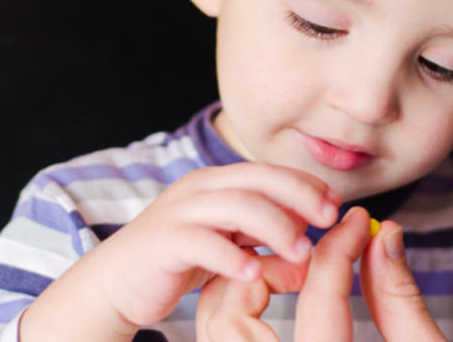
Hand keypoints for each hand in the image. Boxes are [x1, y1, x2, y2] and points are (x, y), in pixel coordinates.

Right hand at [100, 162, 340, 330]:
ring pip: (235, 206)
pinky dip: (231, 258)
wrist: (118, 280)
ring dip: (274, 227)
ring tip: (301, 253)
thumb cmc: (177, 259)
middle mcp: (198, 190)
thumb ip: (262, 243)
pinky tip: (253, 275)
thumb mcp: (226, 245)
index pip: (267, 172)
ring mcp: (179, 212)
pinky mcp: (163, 241)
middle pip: (256, 180)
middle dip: (298, 196)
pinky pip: (202, 243)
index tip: (334, 206)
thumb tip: (308, 258)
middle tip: (328, 220)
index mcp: (215, 184)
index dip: (304, 184)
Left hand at [196, 207, 445, 341]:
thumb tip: (385, 239)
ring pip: (216, 324)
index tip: (357, 223)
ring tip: (293, 275)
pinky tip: (274, 300)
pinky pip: (221, 339)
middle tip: (311, 257)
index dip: (340, 250)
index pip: (317, 301)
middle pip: (232, 313)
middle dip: (268, 268)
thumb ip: (399, 300)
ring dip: (246, 285)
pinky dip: (237, 309)